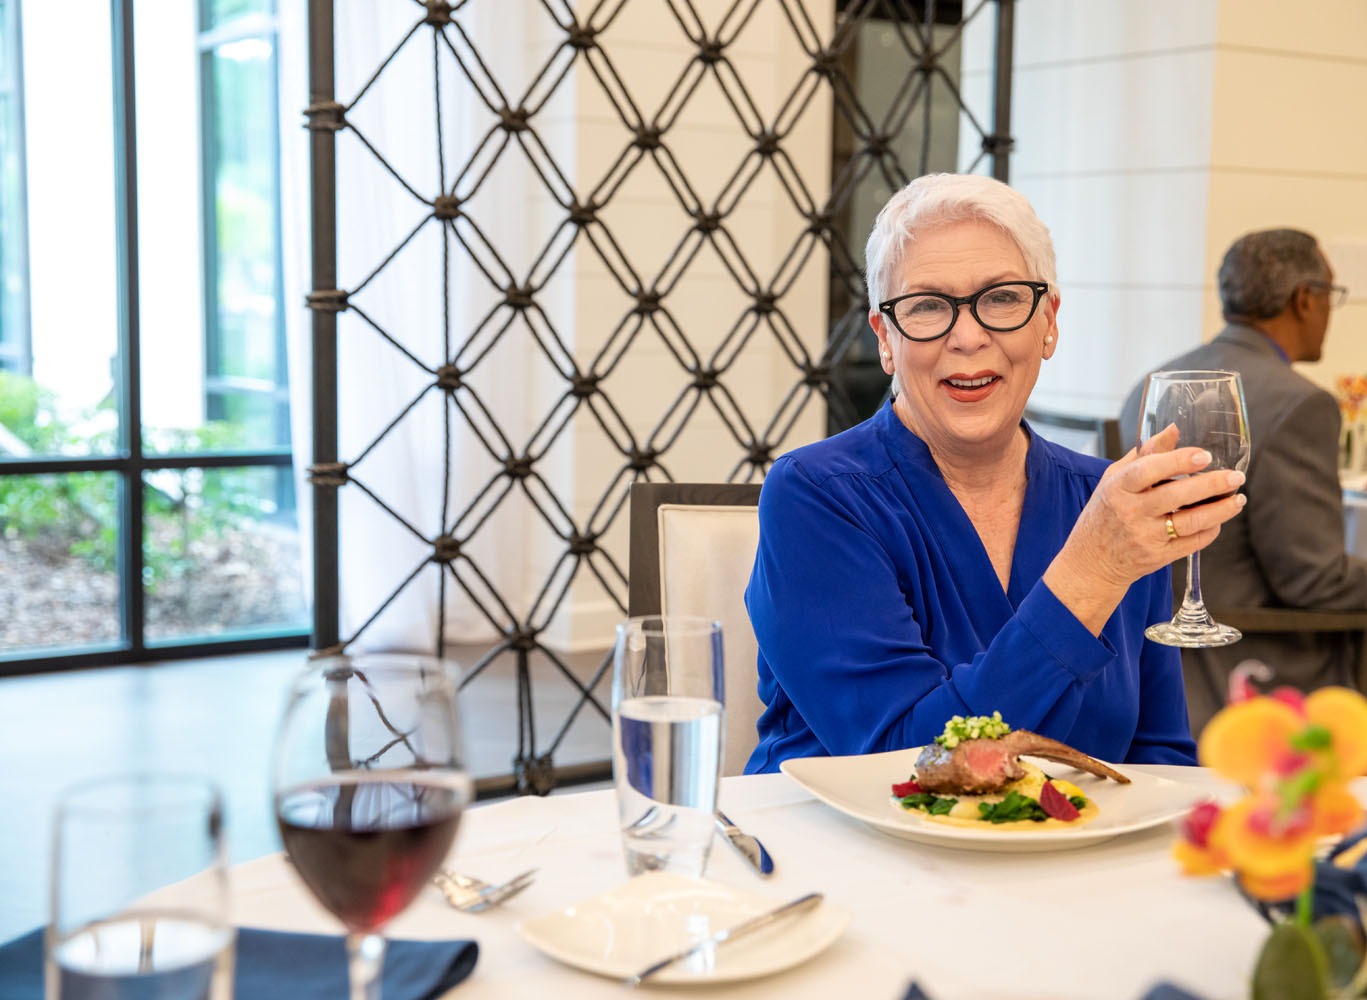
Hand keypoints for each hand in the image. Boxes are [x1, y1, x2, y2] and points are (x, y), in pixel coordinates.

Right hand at [1043, 425, 1246, 632]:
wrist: (1091, 560)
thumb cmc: (1105, 512)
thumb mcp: (1114, 479)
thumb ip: (1145, 454)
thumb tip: (1175, 429)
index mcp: (1117, 488)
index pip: (1147, 471)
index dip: (1177, 461)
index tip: (1204, 456)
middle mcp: (1130, 512)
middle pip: (1176, 496)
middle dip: (1211, 485)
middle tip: (1235, 477)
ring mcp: (1144, 537)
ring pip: (1191, 522)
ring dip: (1220, 510)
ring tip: (1238, 499)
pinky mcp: (1157, 557)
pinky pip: (1192, 543)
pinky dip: (1211, 530)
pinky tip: (1220, 519)